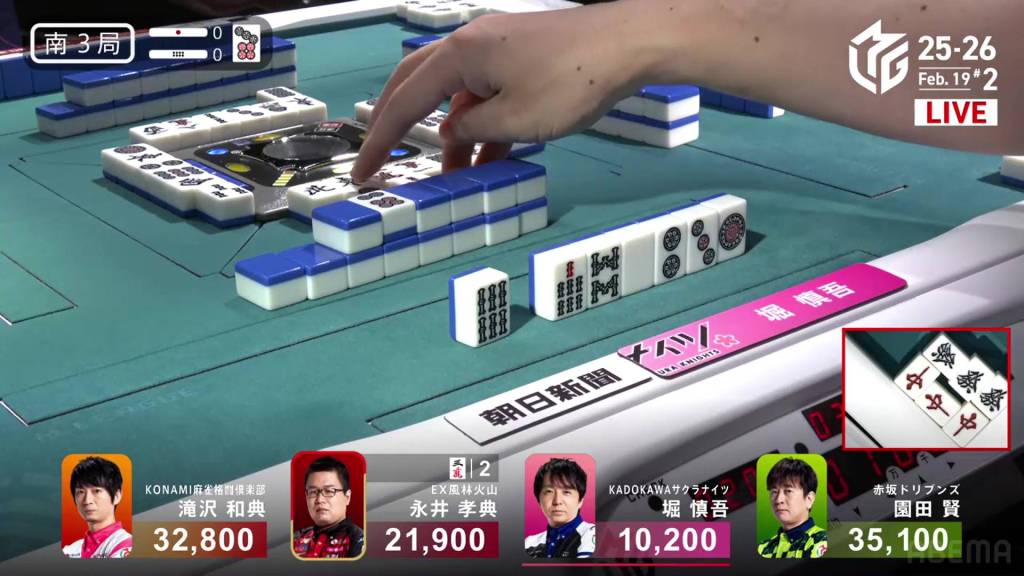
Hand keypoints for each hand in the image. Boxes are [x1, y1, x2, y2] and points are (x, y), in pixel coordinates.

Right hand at [351, 2, 657, 180]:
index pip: (406, 100)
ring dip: (453, 132)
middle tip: (383, 155)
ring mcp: (498, 47)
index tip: (364, 170)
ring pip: (457, 93)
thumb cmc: (572, 80)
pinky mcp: (521, 56)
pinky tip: (489, 156)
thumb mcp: (514, 120)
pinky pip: (488, 92)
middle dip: (399, 122)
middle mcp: (471, 43)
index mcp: (460, 53)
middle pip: (418, 85)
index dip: (381, 139)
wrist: (629, 44)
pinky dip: (483, 122)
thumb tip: (451, 133)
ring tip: (453, 174)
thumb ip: (472, 130)